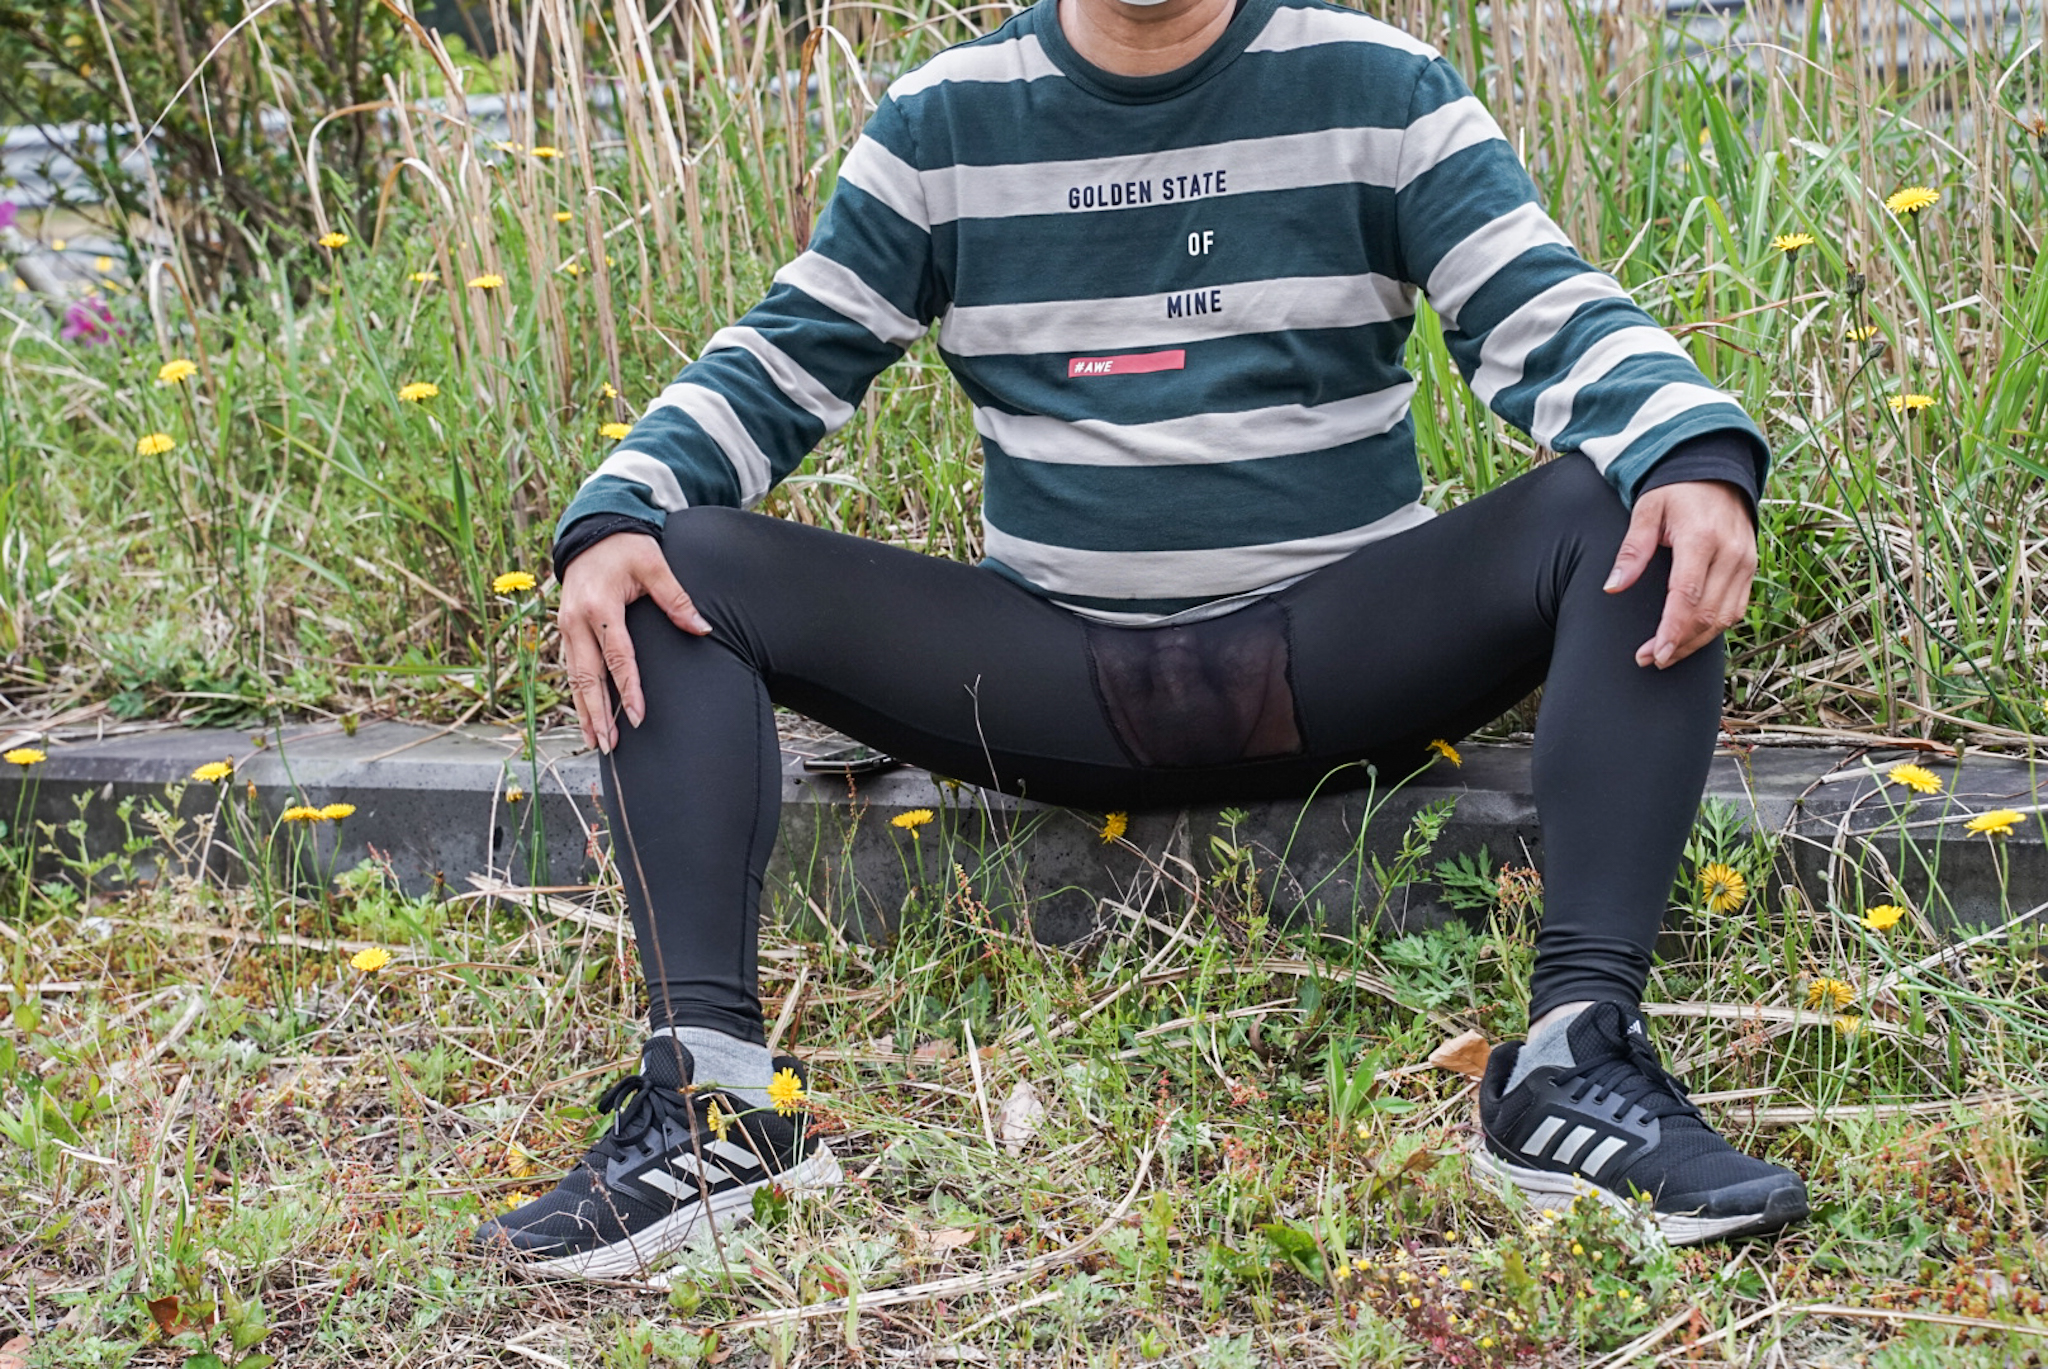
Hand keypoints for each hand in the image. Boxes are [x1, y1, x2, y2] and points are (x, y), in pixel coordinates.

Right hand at [558, 532, 711, 751]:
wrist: (591, 532)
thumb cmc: (625, 547)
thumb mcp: (653, 565)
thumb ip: (676, 598)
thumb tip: (702, 628)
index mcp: (599, 605)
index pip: (617, 656)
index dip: (627, 688)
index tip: (638, 716)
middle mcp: (577, 620)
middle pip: (587, 676)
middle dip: (598, 713)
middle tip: (609, 744)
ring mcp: (567, 627)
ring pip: (575, 677)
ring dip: (585, 711)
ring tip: (596, 742)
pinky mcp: (566, 631)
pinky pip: (571, 669)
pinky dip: (579, 695)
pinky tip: (587, 716)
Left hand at [1604, 481, 1756, 668]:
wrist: (1716, 474)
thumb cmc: (1675, 492)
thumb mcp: (1646, 510)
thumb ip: (1632, 550)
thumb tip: (1613, 588)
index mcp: (1701, 538)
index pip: (1687, 595)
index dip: (1672, 629)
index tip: (1655, 653)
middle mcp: (1730, 553)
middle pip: (1707, 613)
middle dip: (1678, 643)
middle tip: (1649, 659)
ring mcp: (1746, 562)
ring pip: (1725, 617)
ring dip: (1695, 642)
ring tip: (1665, 655)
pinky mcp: (1751, 569)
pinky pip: (1736, 609)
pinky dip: (1714, 630)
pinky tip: (1689, 638)